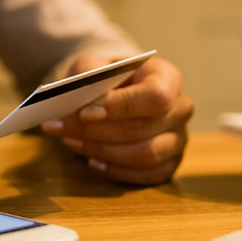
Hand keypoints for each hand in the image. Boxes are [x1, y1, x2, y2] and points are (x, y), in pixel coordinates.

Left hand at [41, 55, 192, 184]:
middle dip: (96, 131)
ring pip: (145, 155)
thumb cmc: (106, 77)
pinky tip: (91, 159)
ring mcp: (178, 139)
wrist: (115, 91)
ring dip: (102, 151)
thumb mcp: (93, 65)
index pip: (154, 97)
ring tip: (71, 141)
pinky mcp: (169, 163)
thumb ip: (87, 76)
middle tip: (60, 127)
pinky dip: (116, 170)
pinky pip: (146, 175)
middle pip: (143, 128)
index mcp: (168, 78)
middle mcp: (180, 109)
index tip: (84, 112)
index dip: (121, 107)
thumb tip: (80, 102)